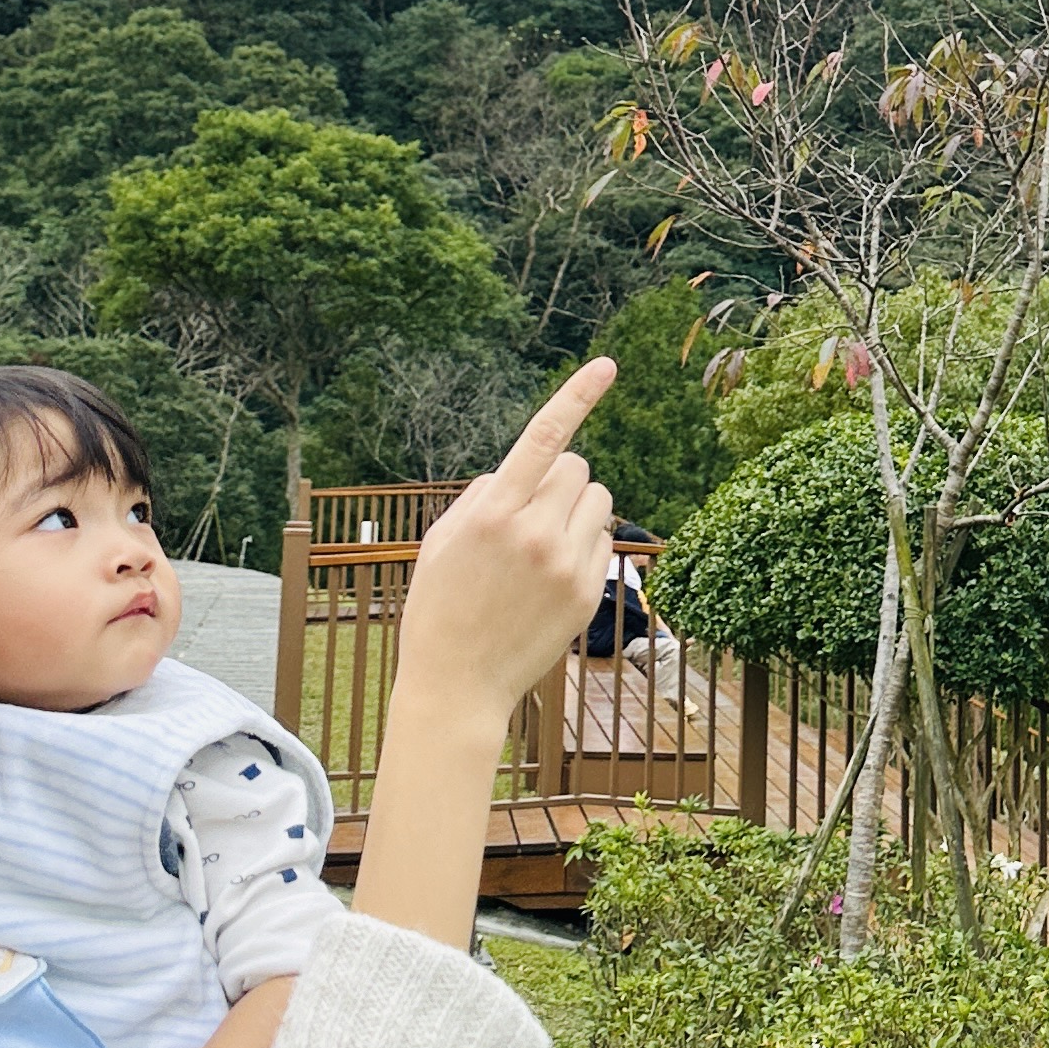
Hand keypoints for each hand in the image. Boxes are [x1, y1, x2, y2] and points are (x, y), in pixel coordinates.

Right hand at [394, 357, 618, 725]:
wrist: (457, 683)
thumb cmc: (441, 603)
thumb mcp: (443, 539)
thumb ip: (484, 494)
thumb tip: (522, 470)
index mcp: (492, 512)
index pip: (542, 438)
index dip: (576, 395)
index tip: (607, 364)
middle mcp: (534, 533)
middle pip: (577, 467)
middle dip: (559, 478)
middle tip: (532, 509)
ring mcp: (565, 565)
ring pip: (598, 500)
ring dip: (576, 508)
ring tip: (541, 544)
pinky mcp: (587, 592)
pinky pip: (604, 540)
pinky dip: (584, 543)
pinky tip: (552, 574)